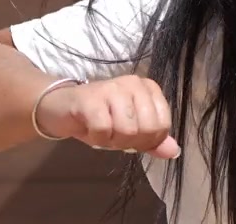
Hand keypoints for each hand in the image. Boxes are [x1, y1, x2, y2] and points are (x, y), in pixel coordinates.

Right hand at [35, 74, 180, 158]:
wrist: (61, 107)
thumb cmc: (100, 117)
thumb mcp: (130, 129)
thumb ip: (153, 140)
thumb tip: (174, 151)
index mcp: (148, 88)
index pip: (162, 125)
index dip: (147, 141)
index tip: (131, 138)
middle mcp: (134, 83)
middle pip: (147, 129)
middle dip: (130, 142)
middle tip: (114, 135)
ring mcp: (113, 88)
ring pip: (127, 130)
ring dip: (112, 140)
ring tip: (102, 130)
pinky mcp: (91, 98)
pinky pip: (103, 130)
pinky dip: (96, 138)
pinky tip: (90, 129)